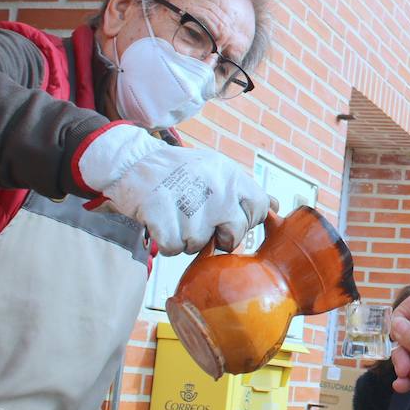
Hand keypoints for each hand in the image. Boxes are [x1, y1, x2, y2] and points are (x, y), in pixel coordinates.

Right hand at [76, 123, 270, 254]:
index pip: (259, 208)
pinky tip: (161, 223)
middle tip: (199, 223)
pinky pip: (173, 248)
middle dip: (217, 237)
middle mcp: (217, 190)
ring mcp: (190, 204)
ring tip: (175, 215)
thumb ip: (244, 190)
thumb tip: (275, 206)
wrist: (133, 161)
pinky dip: (165, 242)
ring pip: (198, 244)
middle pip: (233, 235)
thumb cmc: (179, 170)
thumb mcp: (218, 169)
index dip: (244, 220)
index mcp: (232, 176)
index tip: (227, 218)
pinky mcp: (163, 216)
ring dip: (186, 238)